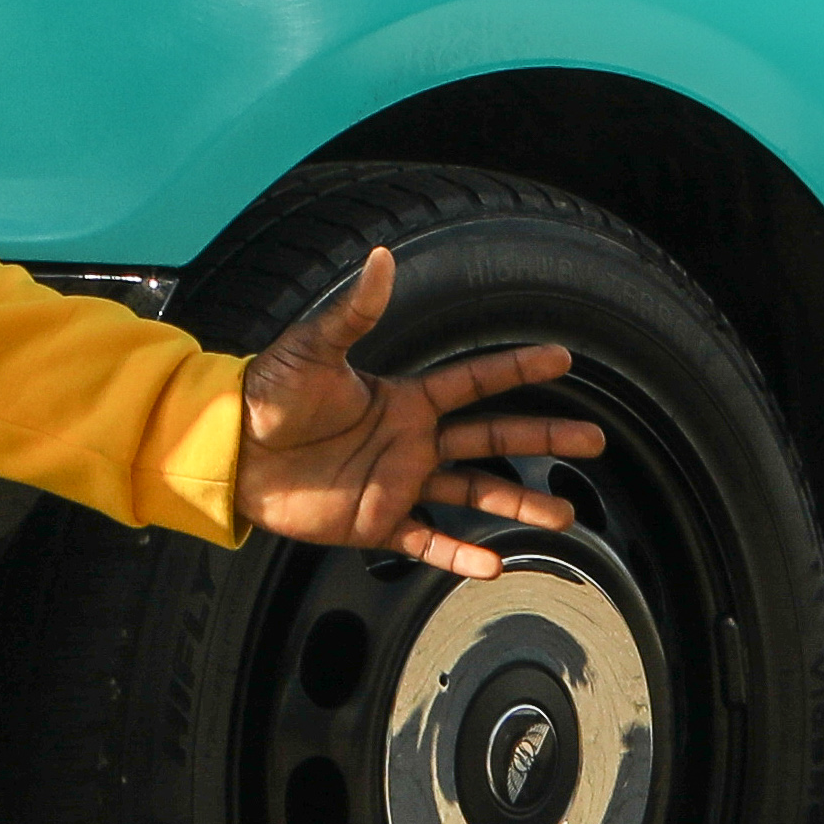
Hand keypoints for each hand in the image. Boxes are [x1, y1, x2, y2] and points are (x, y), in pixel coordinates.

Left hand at [229, 248, 603, 578]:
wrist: (230, 453)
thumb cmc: (269, 396)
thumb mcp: (312, 350)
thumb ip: (353, 312)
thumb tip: (381, 257)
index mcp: (403, 399)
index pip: (474, 382)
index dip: (516, 368)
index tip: (562, 359)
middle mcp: (410, 440)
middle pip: (491, 439)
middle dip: (542, 438)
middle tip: (592, 442)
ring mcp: (397, 483)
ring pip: (472, 494)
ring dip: (517, 504)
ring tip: (564, 515)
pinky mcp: (374, 523)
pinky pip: (427, 541)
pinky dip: (459, 555)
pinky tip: (494, 565)